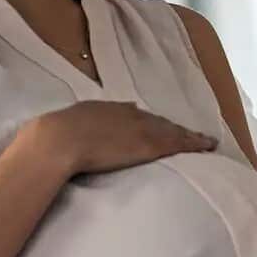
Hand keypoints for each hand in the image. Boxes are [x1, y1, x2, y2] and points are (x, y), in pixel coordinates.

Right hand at [23, 100, 218, 178]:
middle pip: (157, 121)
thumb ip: (74, 127)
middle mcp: (126, 114)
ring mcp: (140, 128)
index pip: (133, 116)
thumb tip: (73, 130)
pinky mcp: (150, 143)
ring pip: (172, 130)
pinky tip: (207, 146)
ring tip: (206, 142)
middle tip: (191, 135)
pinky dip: (194, 143)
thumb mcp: (63, 126)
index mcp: (105, 110)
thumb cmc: (50, 139)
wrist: (57, 140)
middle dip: (174, 128)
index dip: (147, 123)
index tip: (157, 127)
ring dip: (189, 136)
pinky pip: (179, 142)